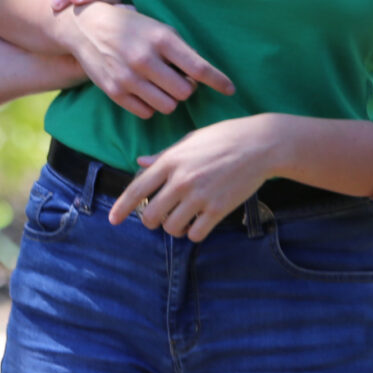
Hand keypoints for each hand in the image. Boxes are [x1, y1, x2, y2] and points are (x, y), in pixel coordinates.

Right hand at [54, 0, 233, 118]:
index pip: (199, 67)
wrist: (86, 27)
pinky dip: (150, 106)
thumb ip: (180, 51)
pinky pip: (146, 113)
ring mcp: (128, 77)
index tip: (231, 89)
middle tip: (178, 79)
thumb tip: (202, 76)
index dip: (219, 81)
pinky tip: (145, 91)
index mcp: (161, 39)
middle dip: (186, 88)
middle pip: (185, 92)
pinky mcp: (115, 91)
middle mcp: (145, 58)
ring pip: (167, 106)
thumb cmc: (130, 26)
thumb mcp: (158, 28)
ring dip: (169, 99)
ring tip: (160, 85)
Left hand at [108, 116, 277, 241]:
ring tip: (183, 219)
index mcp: (171, 161)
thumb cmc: (223, 138)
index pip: (137, 189)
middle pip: (151, 215)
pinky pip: (195, 234)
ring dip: (174, 228)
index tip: (112, 220)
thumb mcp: (189, 141)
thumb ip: (163, 156)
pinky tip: (199, 223)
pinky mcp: (218, 209)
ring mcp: (200, 196)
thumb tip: (140, 163)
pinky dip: (193, 233)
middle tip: (161, 216)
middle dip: (152, 220)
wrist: (260, 144)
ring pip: (171, 228)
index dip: (121, 207)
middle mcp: (181, 180)